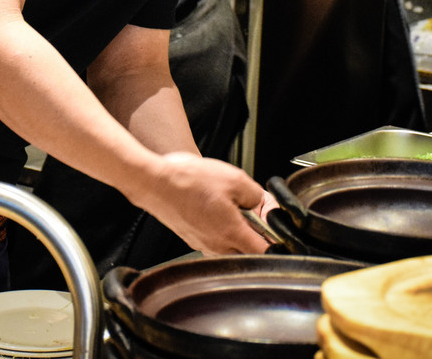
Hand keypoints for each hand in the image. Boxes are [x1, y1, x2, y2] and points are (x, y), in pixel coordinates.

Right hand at [137, 152, 269, 255]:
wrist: (155, 182)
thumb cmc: (188, 181)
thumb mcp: (234, 179)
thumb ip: (255, 194)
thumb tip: (260, 203)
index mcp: (232, 234)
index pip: (266, 252)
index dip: (276, 240)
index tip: (275, 225)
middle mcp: (217, 246)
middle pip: (248, 251)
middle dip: (255, 232)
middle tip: (252, 209)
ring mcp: (202, 244)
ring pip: (230, 246)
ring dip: (236, 230)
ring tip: (230, 206)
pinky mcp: (191, 238)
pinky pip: (214, 239)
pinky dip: (219, 227)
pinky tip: (213, 207)